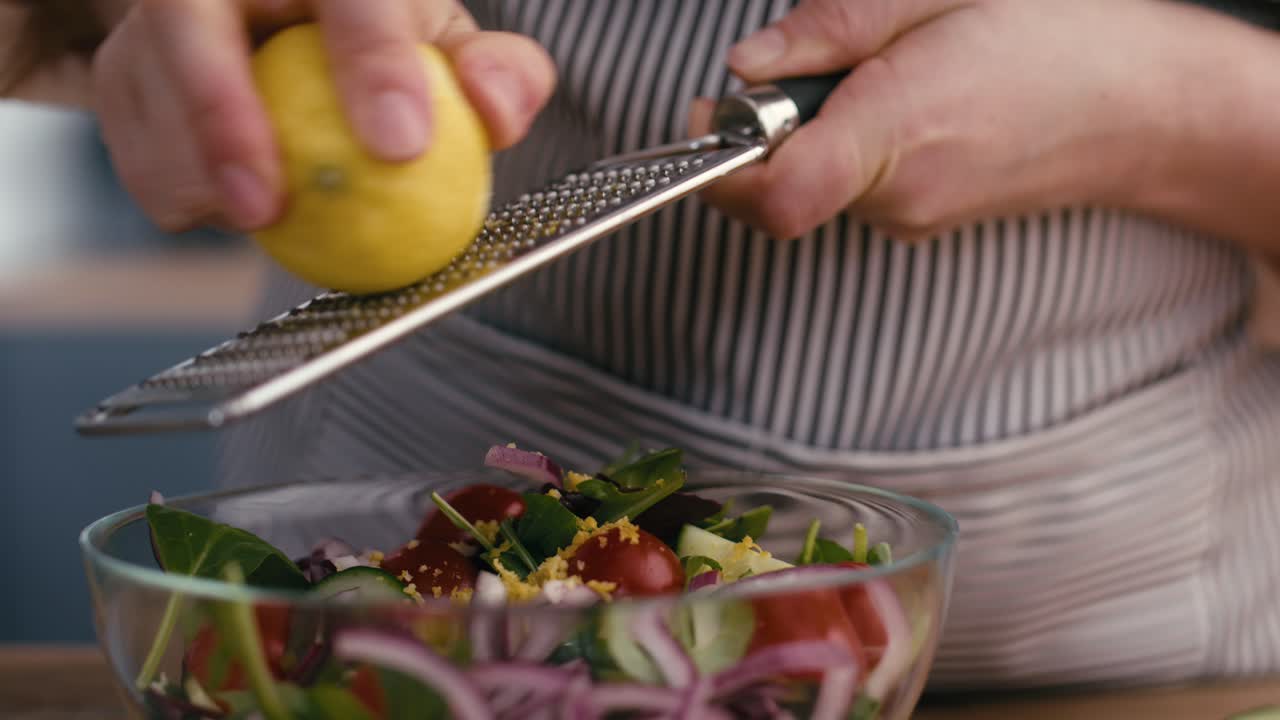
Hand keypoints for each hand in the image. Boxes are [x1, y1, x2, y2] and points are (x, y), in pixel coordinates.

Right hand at [92, 0, 556, 231]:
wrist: (297, 24)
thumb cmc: (385, 39)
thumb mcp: (445, 47)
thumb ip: (492, 75)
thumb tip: (499, 112)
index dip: (373, 64)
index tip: (402, 145)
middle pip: (187, 22)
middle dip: (220, 118)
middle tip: (267, 210)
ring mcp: (163, 13)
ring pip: (137, 81)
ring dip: (190, 169)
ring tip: (256, 216)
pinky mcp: (125, 64)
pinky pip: (127, 135)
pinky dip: (174, 188)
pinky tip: (227, 209)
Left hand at [691, 0, 1184, 239]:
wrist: (1145, 109)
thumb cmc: (1055, 36)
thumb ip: (832, 31)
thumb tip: (744, 65)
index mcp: (898, 129)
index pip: (774, 193)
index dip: (720, 163)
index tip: (710, 111)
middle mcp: (898, 195)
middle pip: (776, 187)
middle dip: (765, 128)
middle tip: (803, 66)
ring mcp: (910, 219)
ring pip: (812, 183)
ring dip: (811, 132)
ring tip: (880, 72)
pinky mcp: (919, 221)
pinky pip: (850, 186)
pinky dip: (846, 146)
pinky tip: (898, 100)